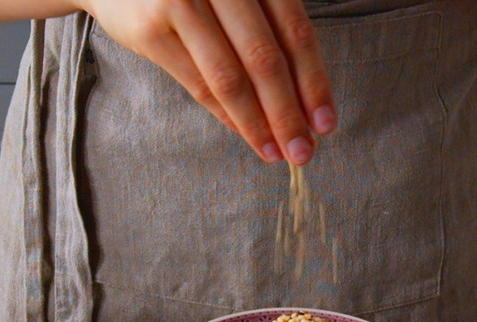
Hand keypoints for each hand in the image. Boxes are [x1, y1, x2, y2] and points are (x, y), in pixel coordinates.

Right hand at [79, 0, 337, 164]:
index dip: (313, 83)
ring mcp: (181, 0)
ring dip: (258, 123)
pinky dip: (227, 115)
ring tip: (276, 152)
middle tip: (303, 151)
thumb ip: (267, 30)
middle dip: (288, 113)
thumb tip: (303, 101)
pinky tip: (247, 135)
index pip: (295, 32)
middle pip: (265, 60)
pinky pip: (198, 84)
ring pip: (230, 77)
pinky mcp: (151, 28)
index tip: (325, 123)